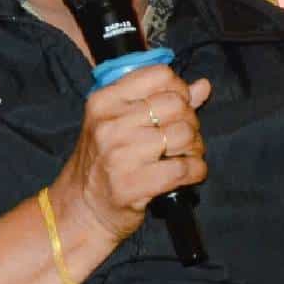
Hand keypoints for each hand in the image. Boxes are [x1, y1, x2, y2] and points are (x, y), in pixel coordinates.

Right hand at [52, 65, 210, 243]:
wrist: (80, 209)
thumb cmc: (104, 161)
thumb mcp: (121, 122)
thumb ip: (162, 99)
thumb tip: (203, 85)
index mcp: (105, 100)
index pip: (159, 75)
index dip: (179, 89)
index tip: (179, 107)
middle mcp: (109, 123)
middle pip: (176, 104)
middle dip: (191, 120)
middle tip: (184, 137)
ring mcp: (119, 154)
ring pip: (183, 134)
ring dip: (195, 147)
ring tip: (185, 156)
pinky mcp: (131, 185)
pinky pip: (183, 168)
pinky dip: (196, 170)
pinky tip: (189, 173)